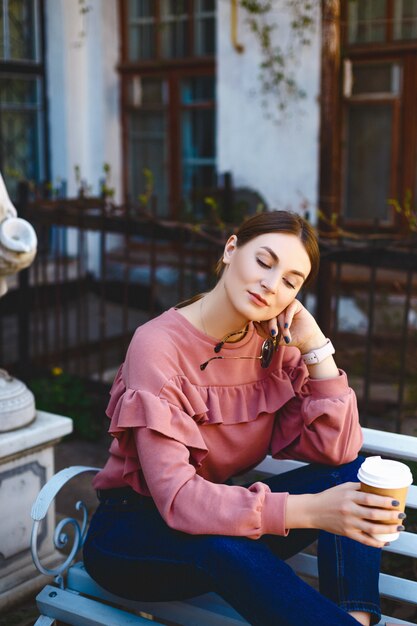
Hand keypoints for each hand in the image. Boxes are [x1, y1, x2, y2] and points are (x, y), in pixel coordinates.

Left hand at [254, 300, 325, 353]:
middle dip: (271, 325)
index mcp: (271, 315)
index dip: (265, 327)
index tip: (270, 336)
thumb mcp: (275, 338)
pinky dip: (287, 318)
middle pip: (269, 314)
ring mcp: (286, 306)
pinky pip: (288, 308)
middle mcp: (277, 309)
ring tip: (285, 334)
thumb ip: (263, 332)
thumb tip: (254, 324)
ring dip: (281, 325)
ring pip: (279, 312)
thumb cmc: (290, 338)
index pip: (263, 318)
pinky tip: (287, 326)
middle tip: (274, 334)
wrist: (306, 340)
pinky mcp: (295, 304)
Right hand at [286, 482, 404, 546]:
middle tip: (401, 515)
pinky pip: (364, 540)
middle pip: (373, 514)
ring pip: (371, 528)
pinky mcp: (346, 533)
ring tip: (398, 527)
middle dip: (390, 516)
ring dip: (387, 529)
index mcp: (349, 496)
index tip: (395, 502)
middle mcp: (349, 510)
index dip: (385, 501)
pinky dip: (376, 542)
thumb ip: (359, 488)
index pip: (370, 499)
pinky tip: (385, 541)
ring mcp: (348, 523)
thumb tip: (377, 487)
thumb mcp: (343, 488)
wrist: (313, 511)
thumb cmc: (329, 497)